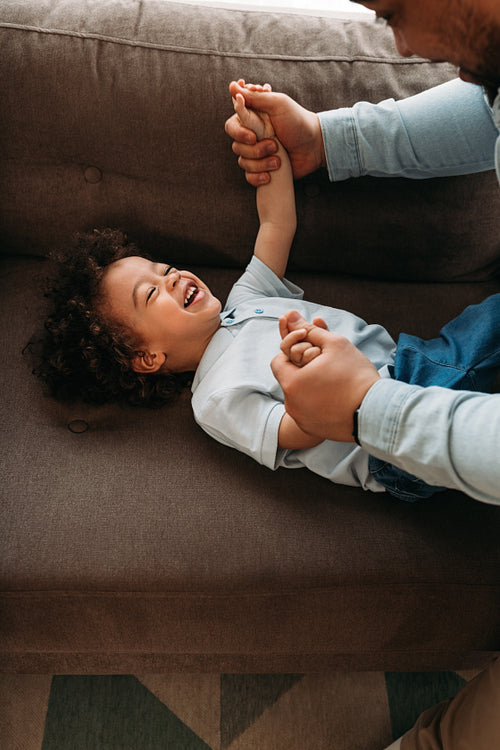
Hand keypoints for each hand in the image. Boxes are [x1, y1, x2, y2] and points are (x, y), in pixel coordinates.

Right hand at [226, 79, 325, 185]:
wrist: (314, 146)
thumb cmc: (298, 121)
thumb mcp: (277, 104)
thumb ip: (254, 97)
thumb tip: (232, 86)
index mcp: (251, 120)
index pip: (231, 126)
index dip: (239, 133)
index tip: (254, 135)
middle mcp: (251, 136)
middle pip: (236, 146)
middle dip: (255, 149)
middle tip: (274, 145)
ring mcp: (257, 153)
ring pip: (243, 162)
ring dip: (261, 163)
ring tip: (278, 160)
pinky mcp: (262, 169)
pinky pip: (249, 176)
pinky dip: (258, 177)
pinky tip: (270, 175)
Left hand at [271, 311, 380, 442]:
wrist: (377, 411)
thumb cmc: (356, 375)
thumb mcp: (333, 345)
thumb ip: (308, 330)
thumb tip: (289, 315)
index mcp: (291, 383)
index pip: (279, 360)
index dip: (294, 352)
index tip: (314, 353)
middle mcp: (291, 405)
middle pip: (289, 378)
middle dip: (304, 369)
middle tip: (327, 366)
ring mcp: (302, 420)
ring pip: (299, 395)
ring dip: (311, 385)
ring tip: (335, 381)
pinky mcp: (313, 430)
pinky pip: (309, 411)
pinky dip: (318, 402)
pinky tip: (337, 397)